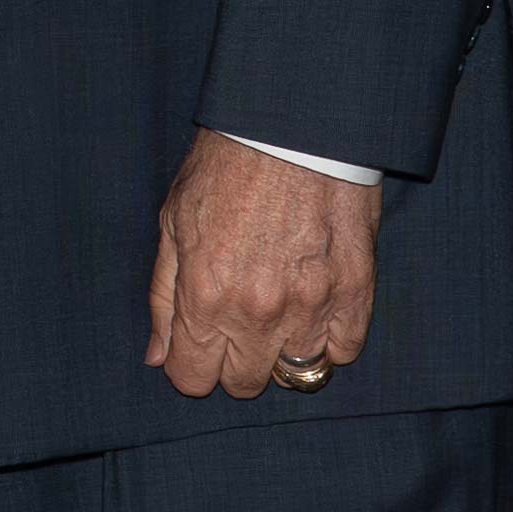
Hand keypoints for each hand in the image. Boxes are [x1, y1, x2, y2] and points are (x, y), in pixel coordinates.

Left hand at [144, 132, 380, 399]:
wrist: (290, 127)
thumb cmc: (224, 167)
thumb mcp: (172, 224)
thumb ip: (163, 297)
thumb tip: (156, 356)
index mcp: (205, 297)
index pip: (193, 380)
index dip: (189, 366)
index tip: (195, 345)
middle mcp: (258, 314)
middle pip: (244, 384)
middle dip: (233, 360)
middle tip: (234, 321)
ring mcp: (311, 307)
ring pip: (297, 374)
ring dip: (282, 351)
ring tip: (276, 310)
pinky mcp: (356, 293)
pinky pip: (343, 351)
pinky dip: (327, 338)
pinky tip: (311, 306)